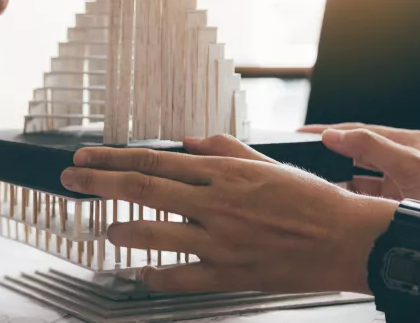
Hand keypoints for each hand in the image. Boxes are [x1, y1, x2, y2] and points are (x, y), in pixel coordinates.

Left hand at [60, 135, 395, 293]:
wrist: (347, 238)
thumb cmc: (311, 199)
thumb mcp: (267, 162)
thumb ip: (224, 150)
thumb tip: (190, 142)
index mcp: (223, 174)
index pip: (155, 161)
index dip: (114, 158)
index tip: (87, 157)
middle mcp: (216, 205)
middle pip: (144, 190)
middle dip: (100, 183)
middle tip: (72, 180)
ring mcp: (221, 242)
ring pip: (157, 233)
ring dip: (122, 228)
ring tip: (100, 227)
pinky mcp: (231, 274)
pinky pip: (183, 278)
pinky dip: (156, 276)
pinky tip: (139, 273)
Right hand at [300, 123, 419, 213]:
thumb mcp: (412, 167)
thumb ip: (372, 148)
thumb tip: (334, 136)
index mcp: (407, 143)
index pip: (359, 131)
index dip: (329, 132)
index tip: (301, 135)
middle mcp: (401, 159)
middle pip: (354, 151)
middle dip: (327, 153)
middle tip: (297, 155)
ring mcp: (398, 181)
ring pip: (356, 175)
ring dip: (334, 177)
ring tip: (309, 178)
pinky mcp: (395, 202)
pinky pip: (362, 195)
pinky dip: (345, 195)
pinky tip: (330, 198)